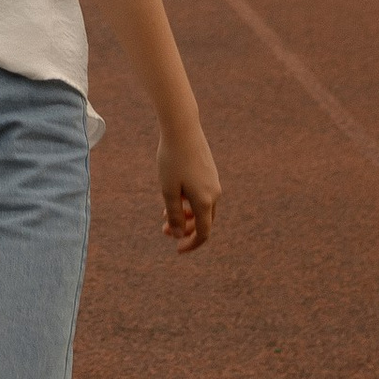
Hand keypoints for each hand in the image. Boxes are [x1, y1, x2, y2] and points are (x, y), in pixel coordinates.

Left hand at [157, 120, 219, 253]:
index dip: (191, 244)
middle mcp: (214, 193)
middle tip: (163, 228)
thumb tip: (180, 234)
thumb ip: (174, 214)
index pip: (203, 233)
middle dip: (184, 228)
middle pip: (203, 221)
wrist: (182, 128)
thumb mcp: (168, 190)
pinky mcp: (210, 172)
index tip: (177, 249)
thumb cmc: (172, 159)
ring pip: (202, 208)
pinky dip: (189, 201)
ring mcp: (214, 181)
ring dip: (185, 214)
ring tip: (164, 211)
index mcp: (204, 201)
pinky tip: (174, 195)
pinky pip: (202, 194)